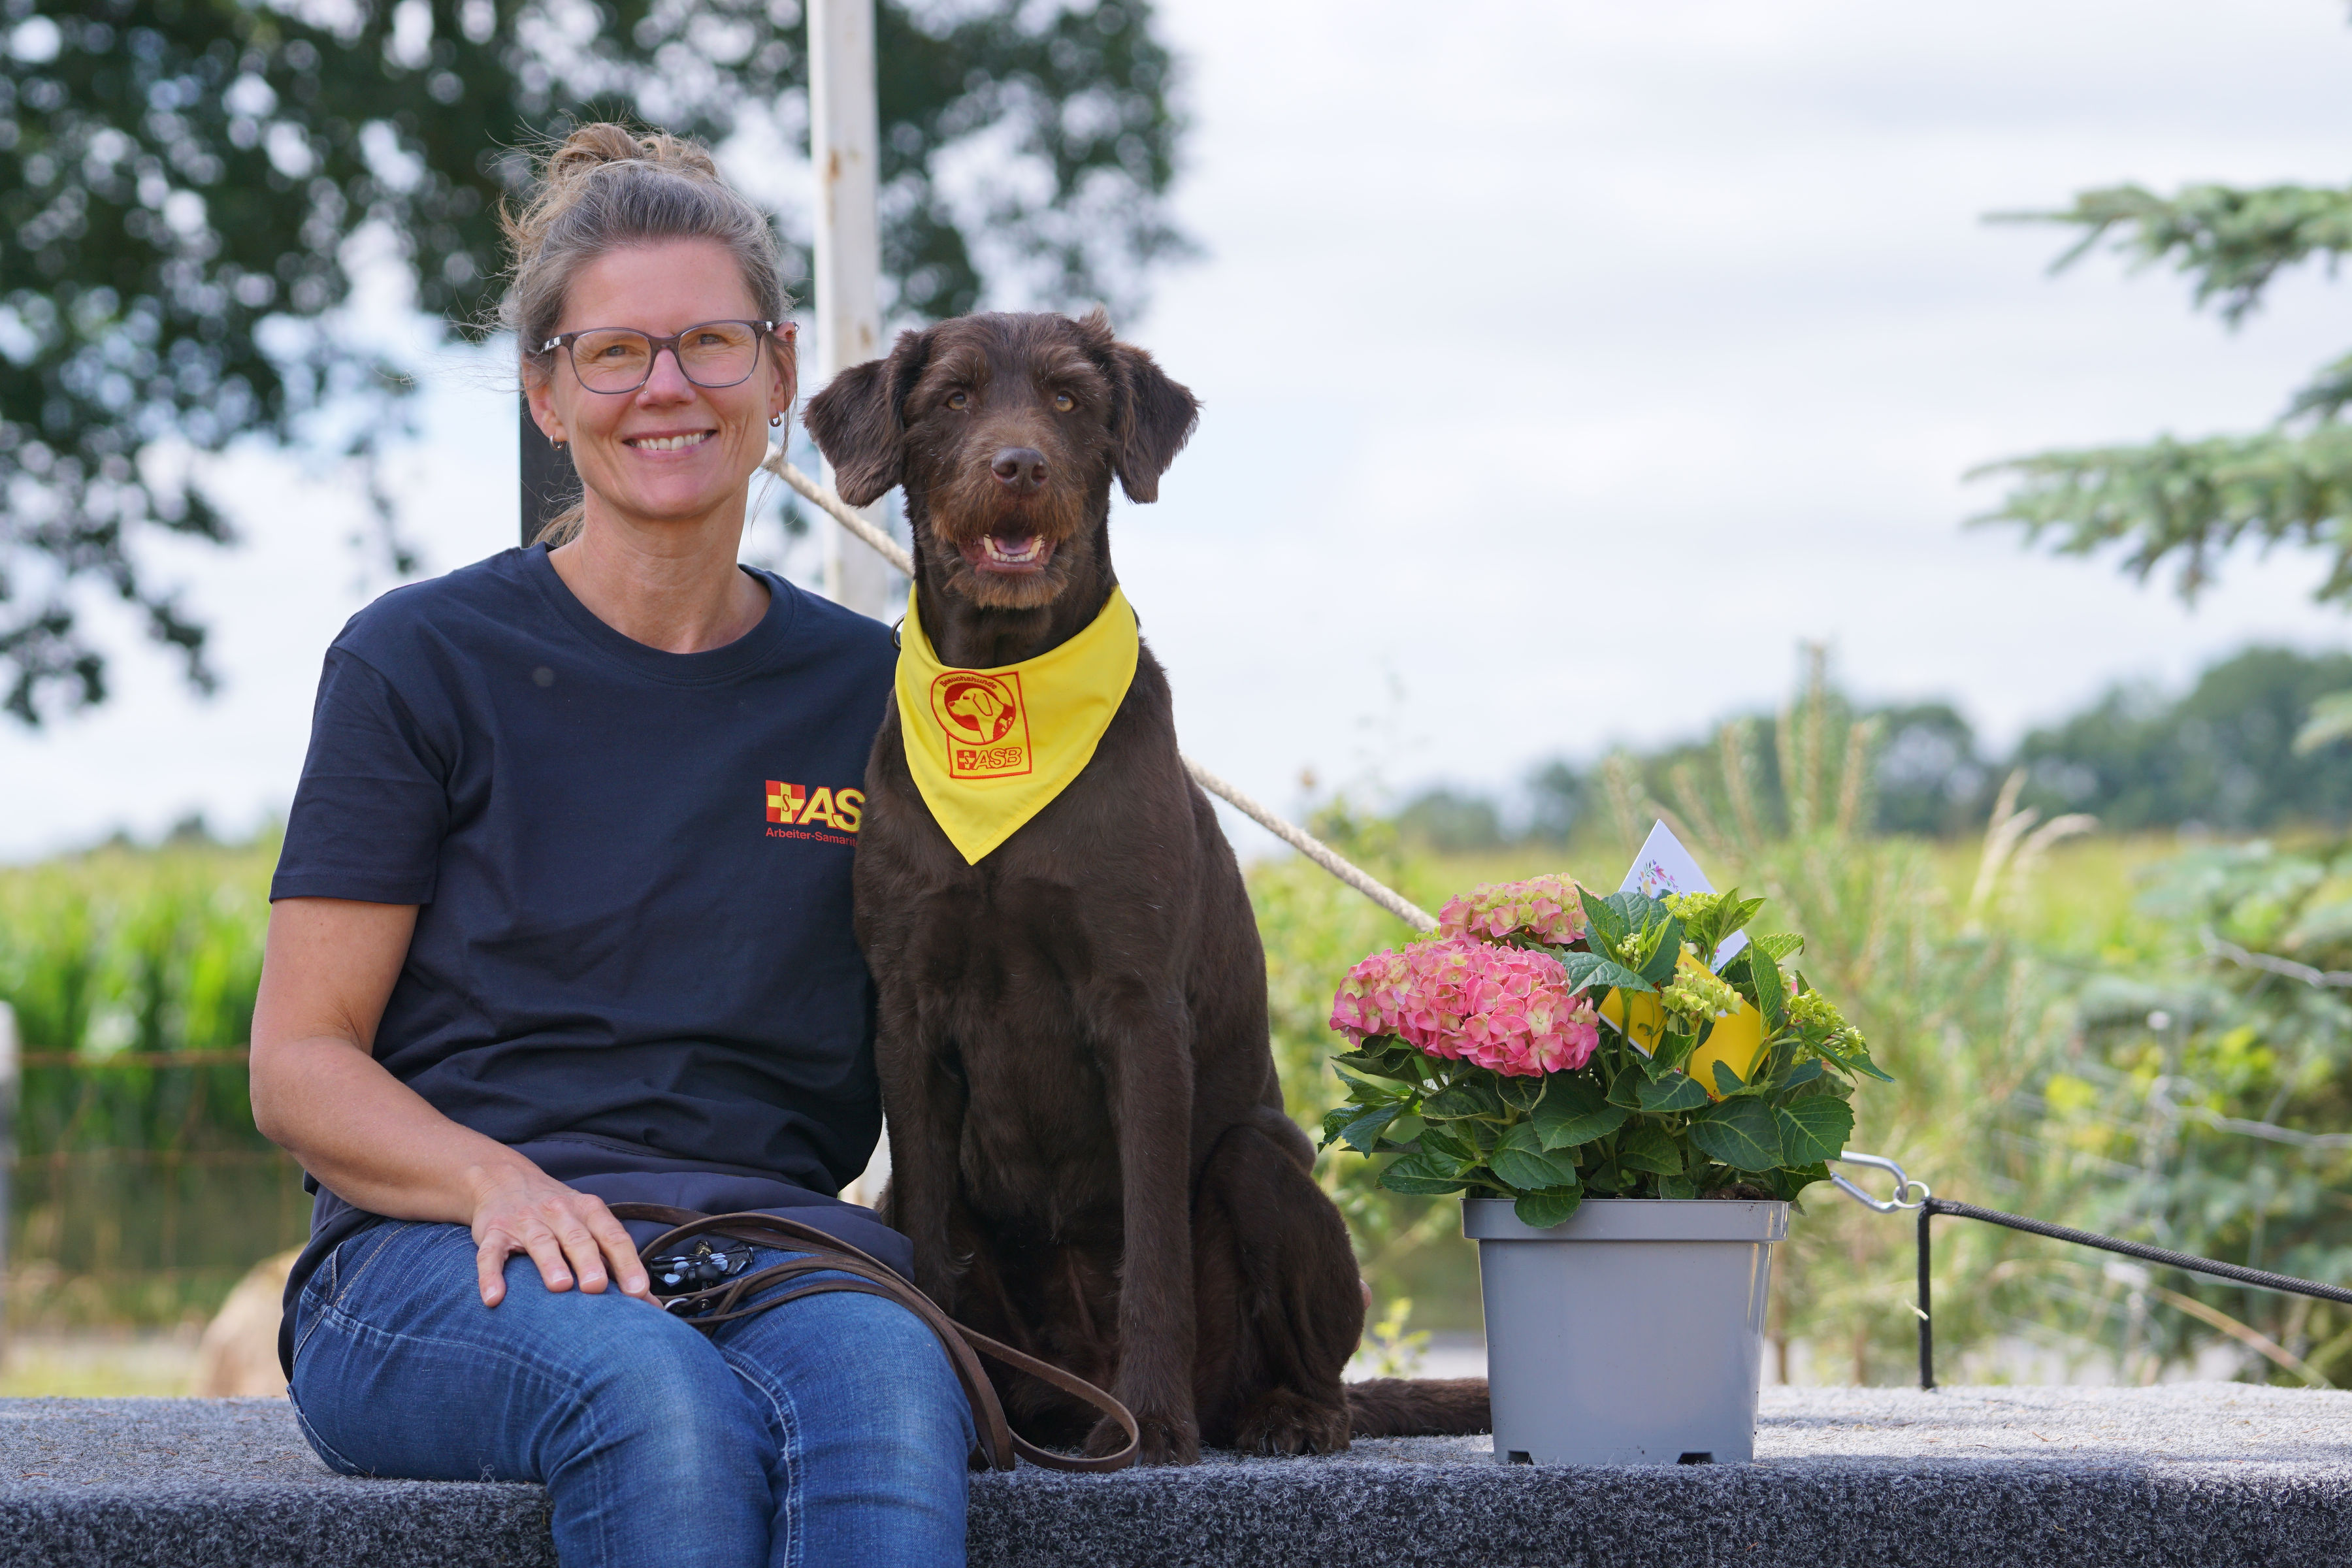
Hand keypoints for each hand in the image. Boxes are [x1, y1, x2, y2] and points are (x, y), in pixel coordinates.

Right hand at [465, 1163, 653, 1307]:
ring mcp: (526, 1221)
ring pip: (540, 1242)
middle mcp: (559, 1212)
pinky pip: (491, 1254)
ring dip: (550, 1264)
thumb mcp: (590, 1225)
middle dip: (590, 1262)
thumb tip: (652, 1304)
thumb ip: (617, 1261)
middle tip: (597, 1287)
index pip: (613, 1237)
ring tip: (560, 1287)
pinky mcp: (494, 1232)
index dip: (627, 1263)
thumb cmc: (560, 1214)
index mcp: (589, 1211)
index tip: (638, 1291)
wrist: (506, 1179)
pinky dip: (491, 1275)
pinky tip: (495, 1297)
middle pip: (578, 1238)